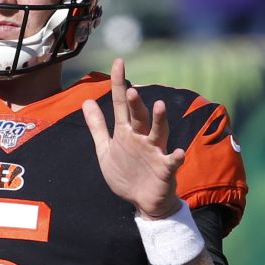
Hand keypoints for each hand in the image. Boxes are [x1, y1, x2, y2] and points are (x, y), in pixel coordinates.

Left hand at [81, 59, 185, 218]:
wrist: (143, 201)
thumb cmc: (126, 173)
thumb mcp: (106, 149)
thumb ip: (97, 127)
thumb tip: (87, 101)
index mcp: (126, 132)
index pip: (120, 104)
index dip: (118, 83)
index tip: (118, 62)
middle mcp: (142, 138)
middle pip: (138, 117)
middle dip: (136, 104)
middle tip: (130, 90)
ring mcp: (155, 152)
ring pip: (158, 133)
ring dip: (159, 120)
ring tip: (159, 106)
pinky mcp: (165, 169)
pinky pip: (172, 161)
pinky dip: (175, 157)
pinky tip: (177, 152)